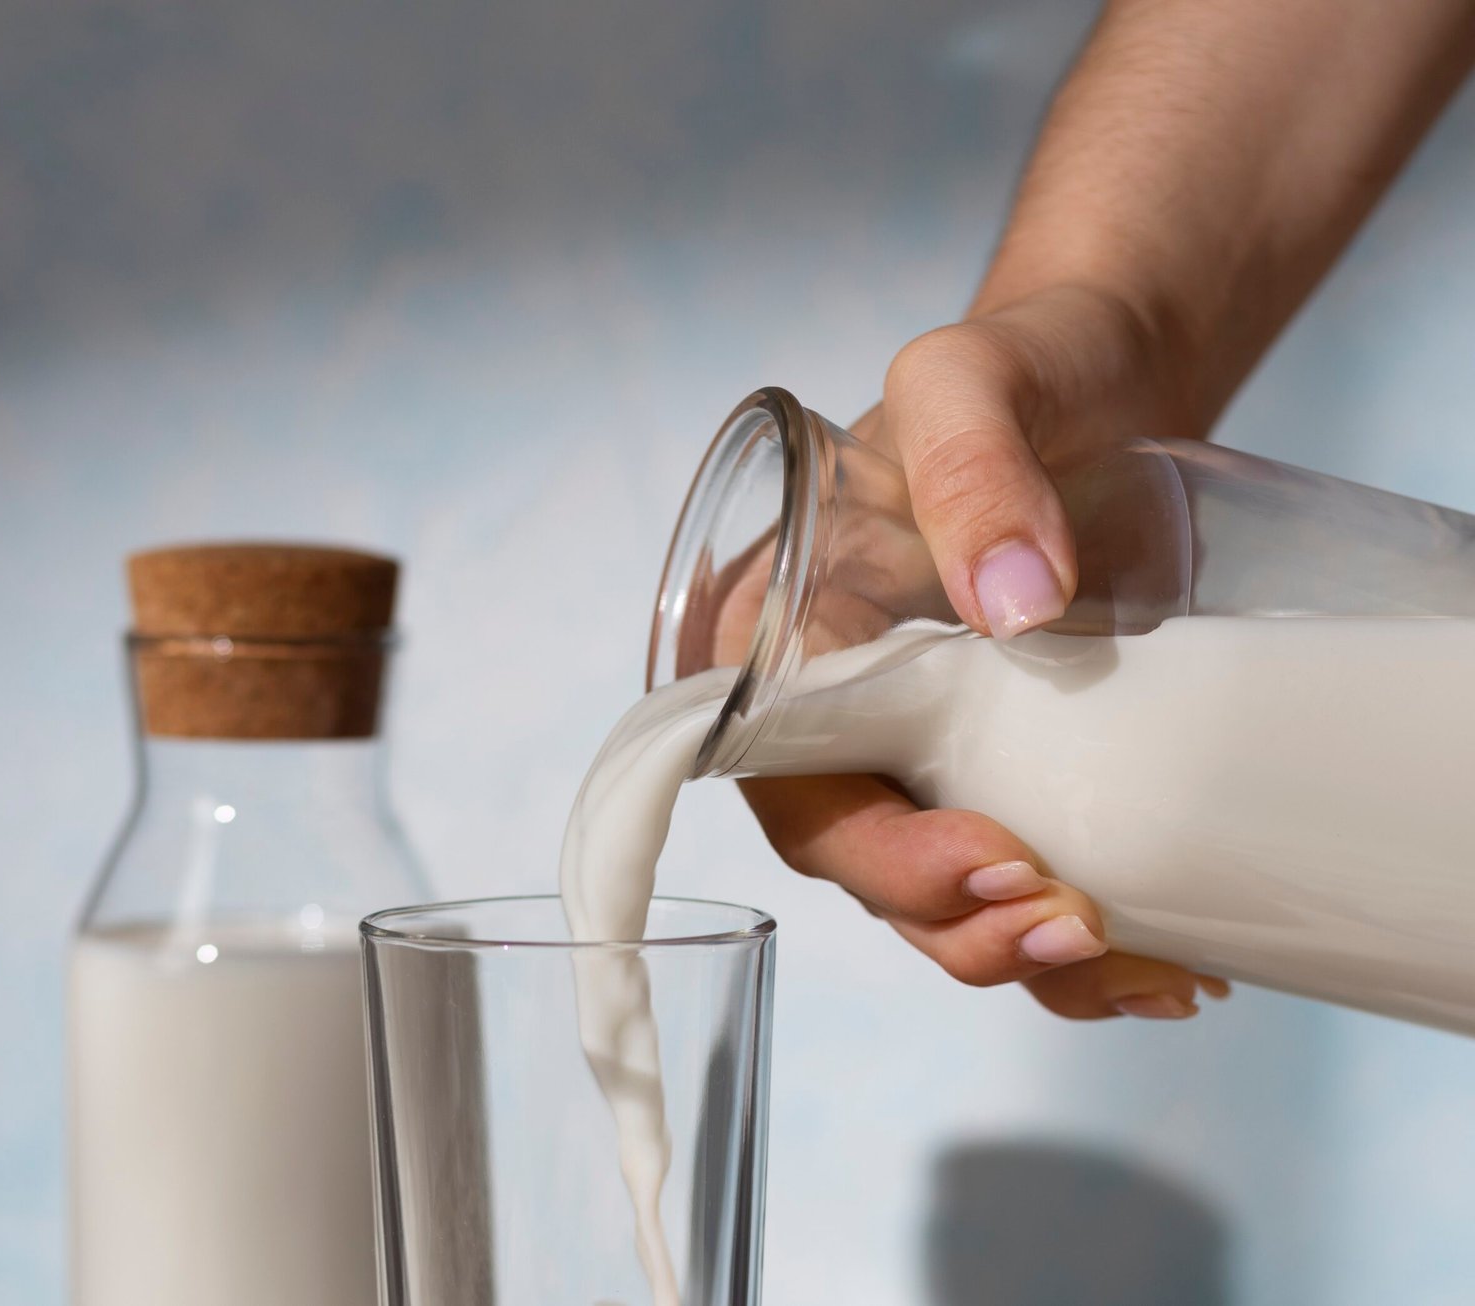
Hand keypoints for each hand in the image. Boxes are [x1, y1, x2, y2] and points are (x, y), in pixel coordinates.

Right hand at [743, 286, 1227, 1019]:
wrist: (1107, 378)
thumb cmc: (1016, 365)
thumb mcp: (969, 376)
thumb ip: (969, 459)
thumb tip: (1011, 600)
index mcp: (782, 632)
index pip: (789, 778)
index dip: (870, 849)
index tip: (991, 858)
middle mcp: (837, 709)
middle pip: (863, 859)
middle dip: (959, 922)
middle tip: (1072, 926)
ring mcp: (923, 745)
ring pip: (941, 895)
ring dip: (1024, 957)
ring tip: (1138, 971)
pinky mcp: (1008, 762)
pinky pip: (1018, 876)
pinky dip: (1080, 945)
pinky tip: (1161, 967)